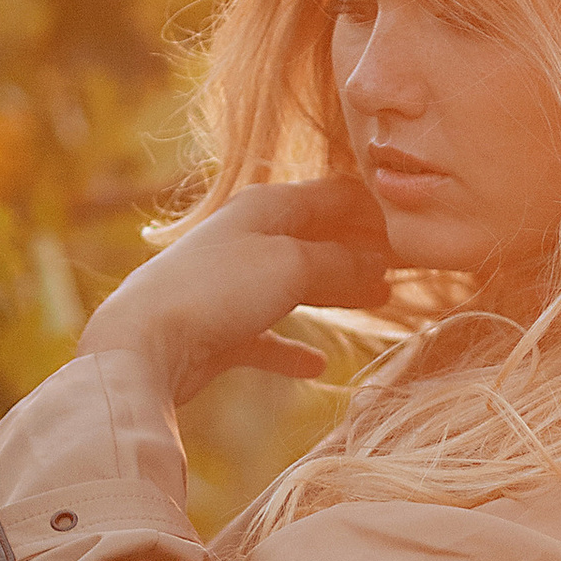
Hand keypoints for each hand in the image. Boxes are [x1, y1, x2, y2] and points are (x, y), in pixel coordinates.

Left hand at [77, 179, 391, 403]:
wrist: (143, 342)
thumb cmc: (217, 290)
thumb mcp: (291, 265)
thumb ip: (342, 263)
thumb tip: (381, 264)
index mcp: (264, 207)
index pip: (334, 195)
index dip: (377, 209)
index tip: (417, 227)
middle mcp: (246, 238)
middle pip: (317, 237)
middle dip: (363, 249)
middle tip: (409, 266)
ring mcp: (230, 285)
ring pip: (296, 282)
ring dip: (337, 290)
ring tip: (380, 301)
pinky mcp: (217, 331)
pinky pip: (264, 336)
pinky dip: (291, 348)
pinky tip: (315, 366)